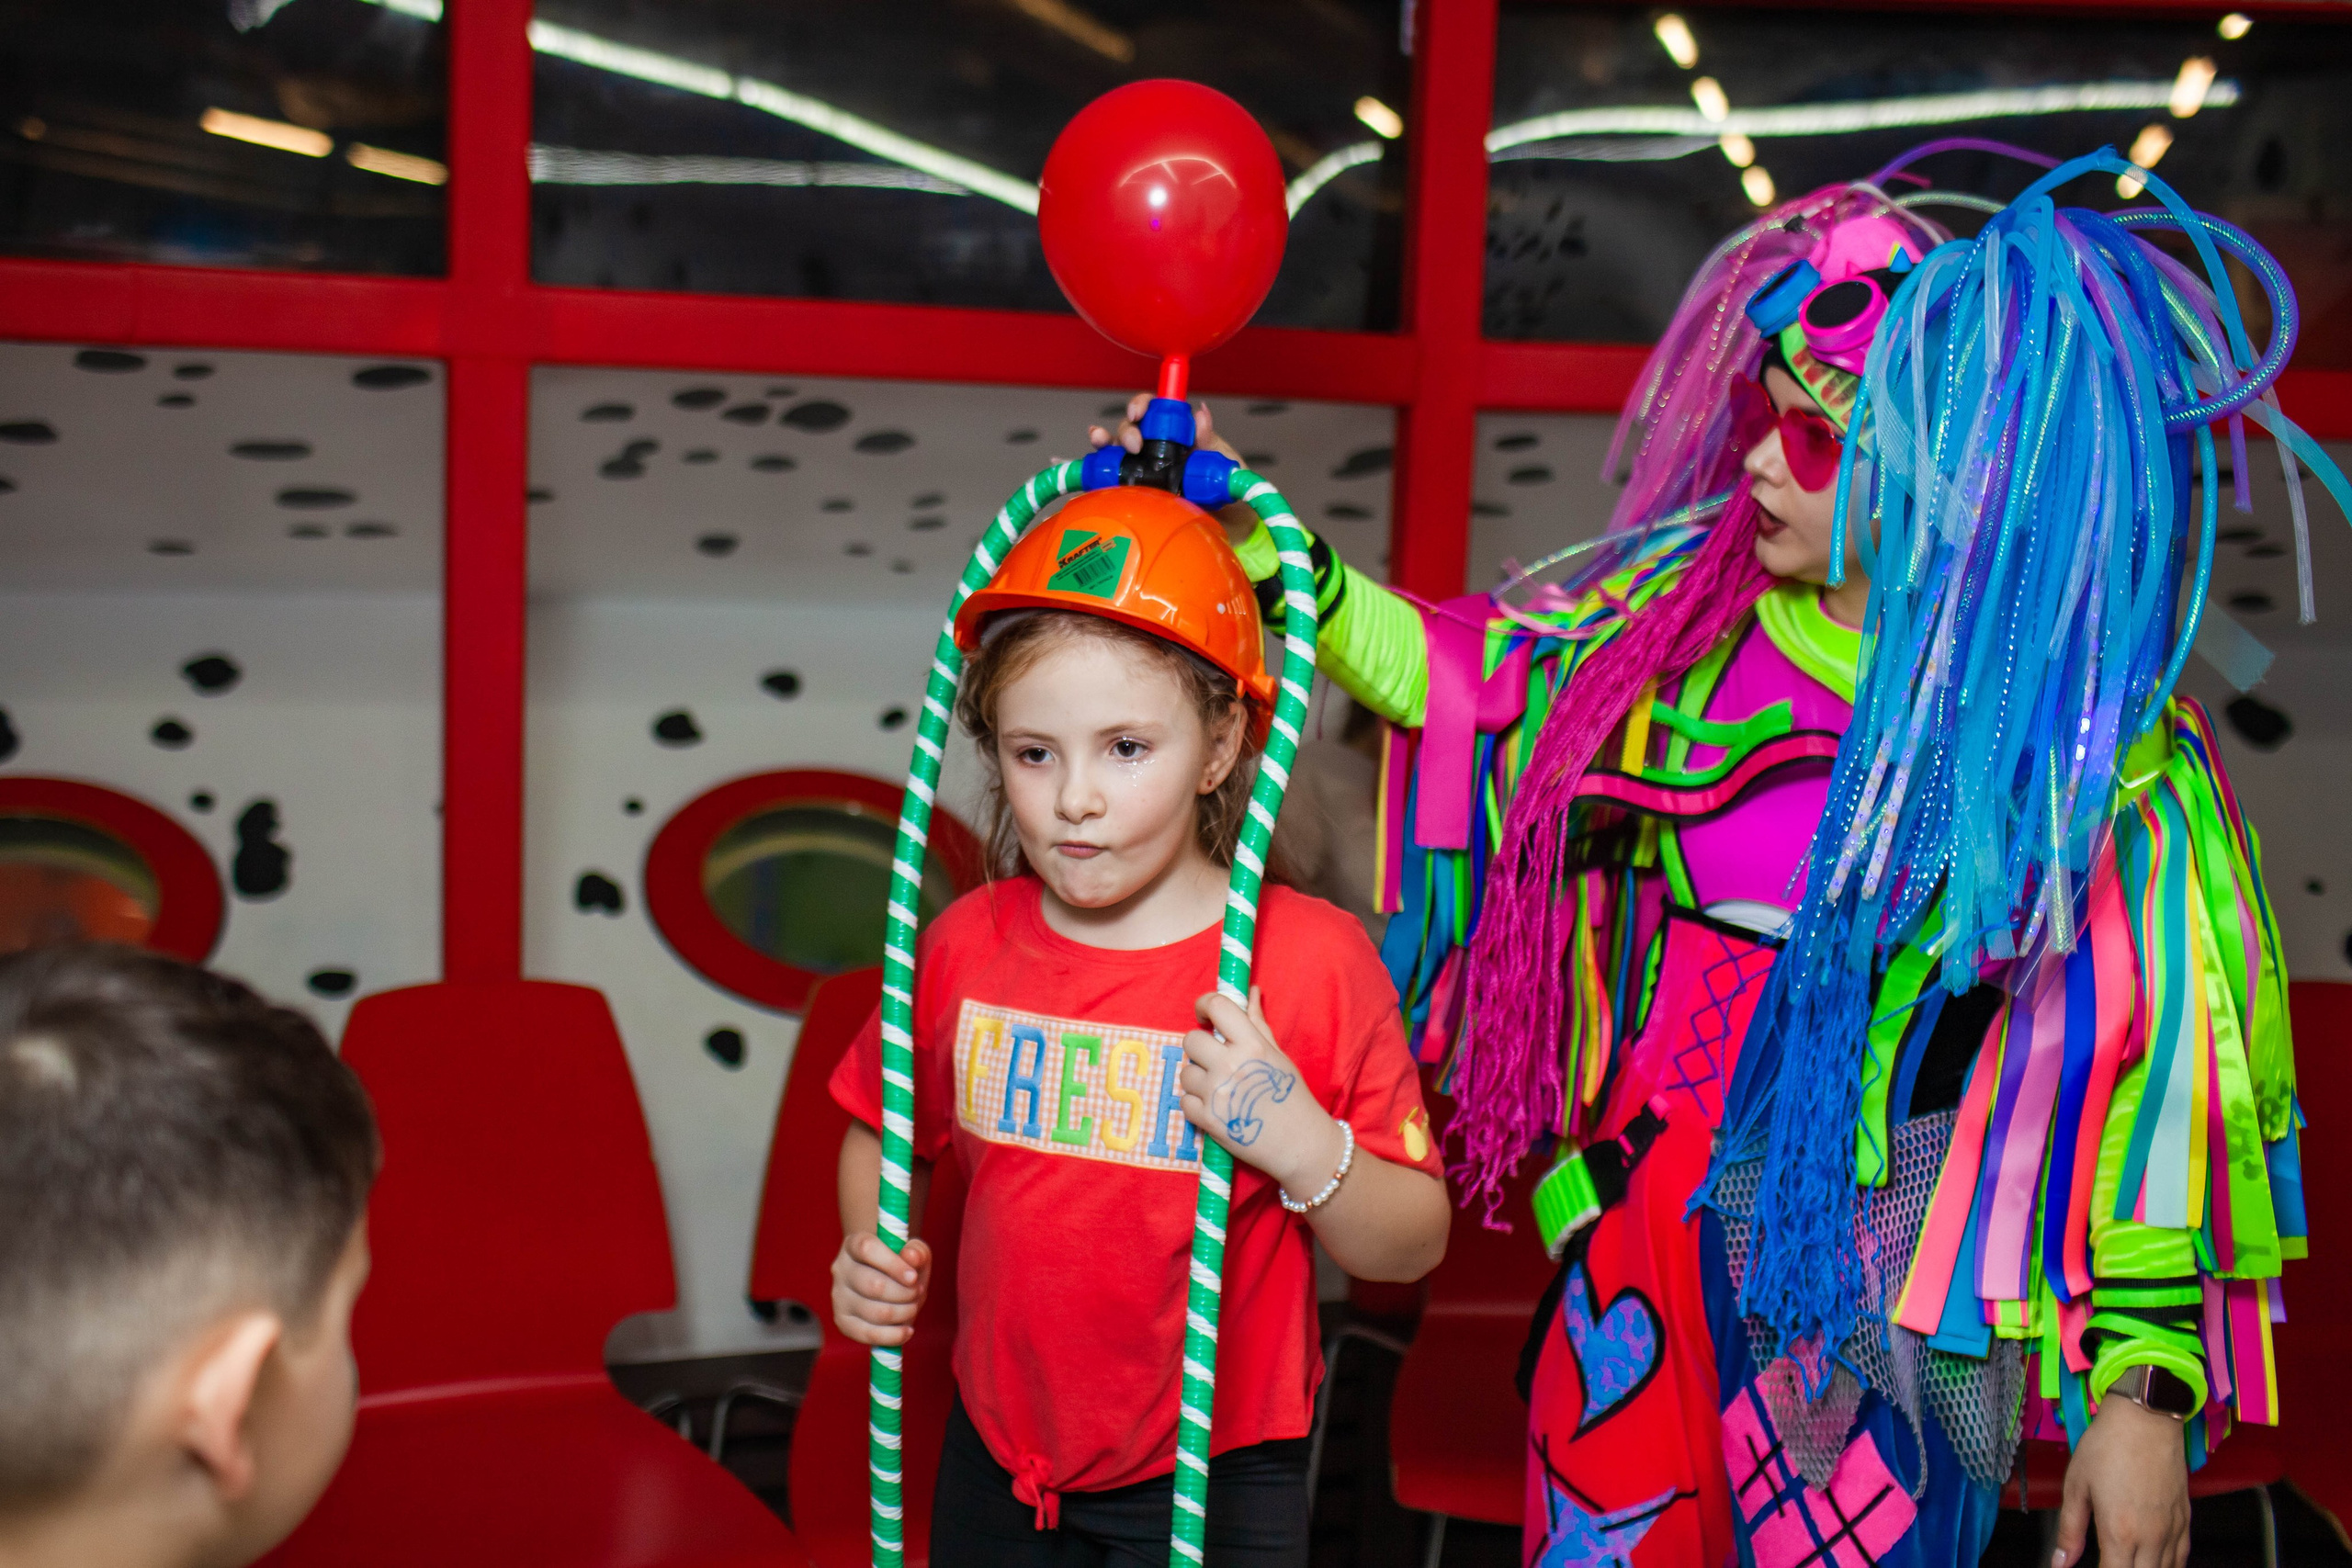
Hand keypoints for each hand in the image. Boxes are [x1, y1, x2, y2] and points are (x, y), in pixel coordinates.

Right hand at [829, 1232, 932, 1346]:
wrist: (887, 1281)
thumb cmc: (901, 1265)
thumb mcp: (914, 1252)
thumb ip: (916, 1252)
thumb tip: (911, 1257)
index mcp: (854, 1244)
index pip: (867, 1249)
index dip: (892, 1264)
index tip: (913, 1277)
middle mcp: (841, 1269)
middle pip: (872, 1285)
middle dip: (903, 1293)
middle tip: (917, 1292)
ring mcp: (839, 1297)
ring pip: (872, 1311)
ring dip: (902, 1313)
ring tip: (913, 1307)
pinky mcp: (843, 1321)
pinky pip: (867, 1334)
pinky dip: (892, 1335)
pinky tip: (907, 1329)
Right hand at [1087, 392, 1258, 544]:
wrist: (1231, 532)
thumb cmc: (1228, 494)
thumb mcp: (1223, 463)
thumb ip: (1209, 440)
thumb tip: (1200, 413)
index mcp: (1176, 438)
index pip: (1154, 412)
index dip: (1143, 405)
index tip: (1140, 412)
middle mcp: (1155, 452)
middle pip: (1130, 429)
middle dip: (1126, 430)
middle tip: (1134, 445)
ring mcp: (1142, 474)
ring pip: (1115, 450)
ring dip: (1104, 441)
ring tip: (1102, 442)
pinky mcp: (1134, 496)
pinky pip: (1110, 480)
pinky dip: (1096, 469)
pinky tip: (1091, 464)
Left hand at [1180, 989, 1345, 1197]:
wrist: (1301, 1145)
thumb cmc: (1293, 1097)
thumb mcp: (1279, 1055)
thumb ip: (1258, 1023)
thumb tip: (1249, 992)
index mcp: (1252, 1045)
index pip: (1217, 1007)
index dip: (1205, 1005)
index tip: (1205, 1015)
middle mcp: (1230, 1066)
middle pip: (1191, 1040)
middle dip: (1200, 1046)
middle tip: (1214, 1058)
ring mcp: (1216, 1094)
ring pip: (1186, 1072)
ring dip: (1198, 1077)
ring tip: (1220, 1087)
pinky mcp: (1207, 1120)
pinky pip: (1185, 1100)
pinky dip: (1196, 1103)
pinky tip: (1215, 1106)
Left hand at [2054, 1392, 2190, 1567]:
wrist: (2146, 1419)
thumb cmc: (2107, 1447)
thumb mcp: (2076, 1486)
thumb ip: (2070, 1530)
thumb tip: (2060, 1562)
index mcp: (2120, 1532)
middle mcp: (2151, 1538)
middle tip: (2109, 1563)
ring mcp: (2172, 1531)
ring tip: (2127, 1562)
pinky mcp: (2185, 1521)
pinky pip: (2182, 1559)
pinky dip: (2168, 1567)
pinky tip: (2153, 1563)